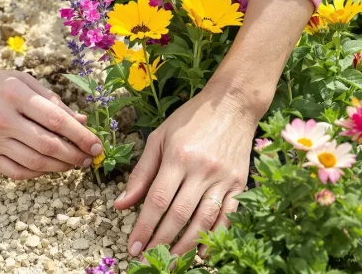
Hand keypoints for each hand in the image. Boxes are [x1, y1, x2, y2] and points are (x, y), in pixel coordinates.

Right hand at [0, 61, 102, 179]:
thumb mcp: (23, 81)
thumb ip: (52, 100)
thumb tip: (82, 121)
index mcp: (15, 94)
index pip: (56, 120)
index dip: (81, 135)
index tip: (97, 144)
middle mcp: (2, 118)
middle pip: (48, 145)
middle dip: (75, 154)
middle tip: (89, 157)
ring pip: (34, 162)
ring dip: (60, 167)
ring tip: (74, 163)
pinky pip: (17, 172)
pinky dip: (38, 174)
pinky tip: (49, 168)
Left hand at [113, 84, 257, 256]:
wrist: (233, 104)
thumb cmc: (190, 119)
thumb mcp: (159, 137)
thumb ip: (141, 172)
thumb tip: (122, 204)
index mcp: (178, 157)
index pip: (157, 200)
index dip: (144, 227)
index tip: (132, 247)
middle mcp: (201, 170)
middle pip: (179, 215)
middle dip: (161, 243)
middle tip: (146, 262)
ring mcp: (223, 178)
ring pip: (203, 220)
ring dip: (185, 246)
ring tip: (170, 263)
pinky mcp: (240, 184)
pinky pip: (227, 216)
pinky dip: (215, 236)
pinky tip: (202, 253)